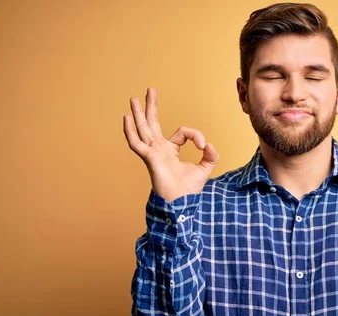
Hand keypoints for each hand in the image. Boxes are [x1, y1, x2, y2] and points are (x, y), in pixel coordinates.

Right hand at [123, 87, 218, 201]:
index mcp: (170, 150)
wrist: (180, 203)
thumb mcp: (205, 168)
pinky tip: (127, 118)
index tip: (203, 145)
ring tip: (133, 99)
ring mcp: (152, 153)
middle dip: (151, 106)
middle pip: (152, 123)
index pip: (181, 133)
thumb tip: (209, 145)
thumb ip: (210, 155)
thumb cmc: (188, 189)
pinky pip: (136, 143)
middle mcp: (159, 149)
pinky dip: (130, 131)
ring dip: (138, 113)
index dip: (194, 135)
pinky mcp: (149, 158)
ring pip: (142, 129)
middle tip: (150, 90)